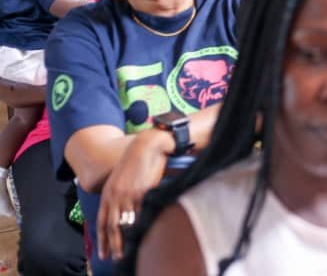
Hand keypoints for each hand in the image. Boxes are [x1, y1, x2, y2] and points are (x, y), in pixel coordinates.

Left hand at [96, 129, 171, 261]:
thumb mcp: (122, 178)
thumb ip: (120, 193)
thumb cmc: (138, 161)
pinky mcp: (141, 191)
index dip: (102, 238)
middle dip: (111, 244)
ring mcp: (127, 194)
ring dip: (123, 239)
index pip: (101, 220)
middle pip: (110, 225)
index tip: (103, 252)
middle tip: (113, 258)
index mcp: (108, 193)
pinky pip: (139, 212)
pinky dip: (138, 225)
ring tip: (124, 253)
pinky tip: (140, 234)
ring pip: (123, 222)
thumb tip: (123, 210)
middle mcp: (114, 195)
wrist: (148, 146)